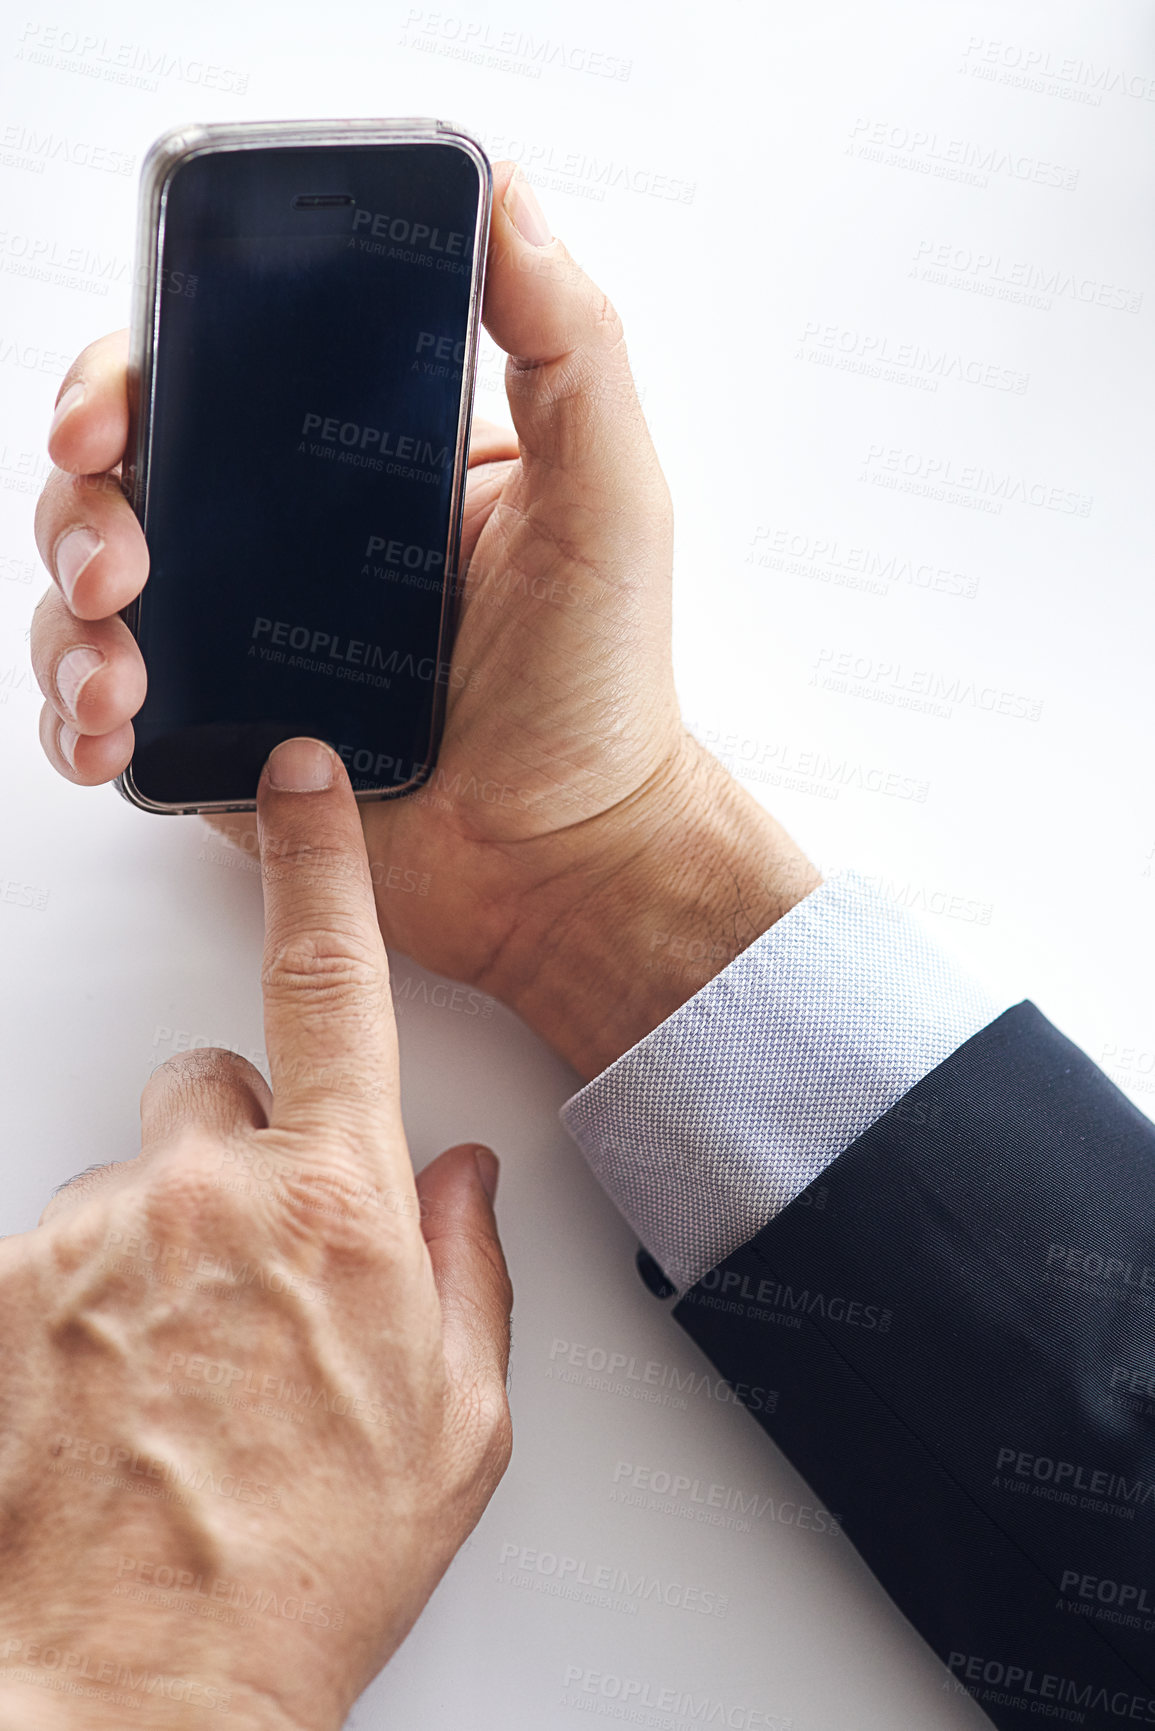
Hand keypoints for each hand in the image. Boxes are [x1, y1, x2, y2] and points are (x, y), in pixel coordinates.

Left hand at [0, 738, 512, 1730]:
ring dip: (158, 1240)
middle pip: (216, 1083)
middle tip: (253, 1272)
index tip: (302, 785)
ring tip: (177, 1373)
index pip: (332, 985)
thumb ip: (468, 1266)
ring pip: (131, 1176)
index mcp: (338, 1211)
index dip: (321, 867)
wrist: (134, 1691)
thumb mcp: (459, 1427)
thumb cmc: (302, 1569)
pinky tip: (113, 1401)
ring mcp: (88, 1239)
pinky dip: (84, 1301)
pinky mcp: (0, 1286)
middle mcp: (204, 1197)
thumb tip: (455, 1177)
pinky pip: (56, 1246)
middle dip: (239, 1149)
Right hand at [31, 162, 817, 1077]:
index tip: (117, 408)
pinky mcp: (216, 740)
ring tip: (120, 676)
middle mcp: (281, 539)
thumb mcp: (609, 499)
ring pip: (87, 590)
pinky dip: (74, 718)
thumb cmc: (599, 686)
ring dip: (67, 620)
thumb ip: (571, 347)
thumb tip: (507, 197)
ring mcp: (240, 641)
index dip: (135, 373)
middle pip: (121, 476)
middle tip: (119, 561)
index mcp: (354, 461)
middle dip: (80, 505)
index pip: (212, 375)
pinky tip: (106, 739)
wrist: (569, 858)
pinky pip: (102, 712)